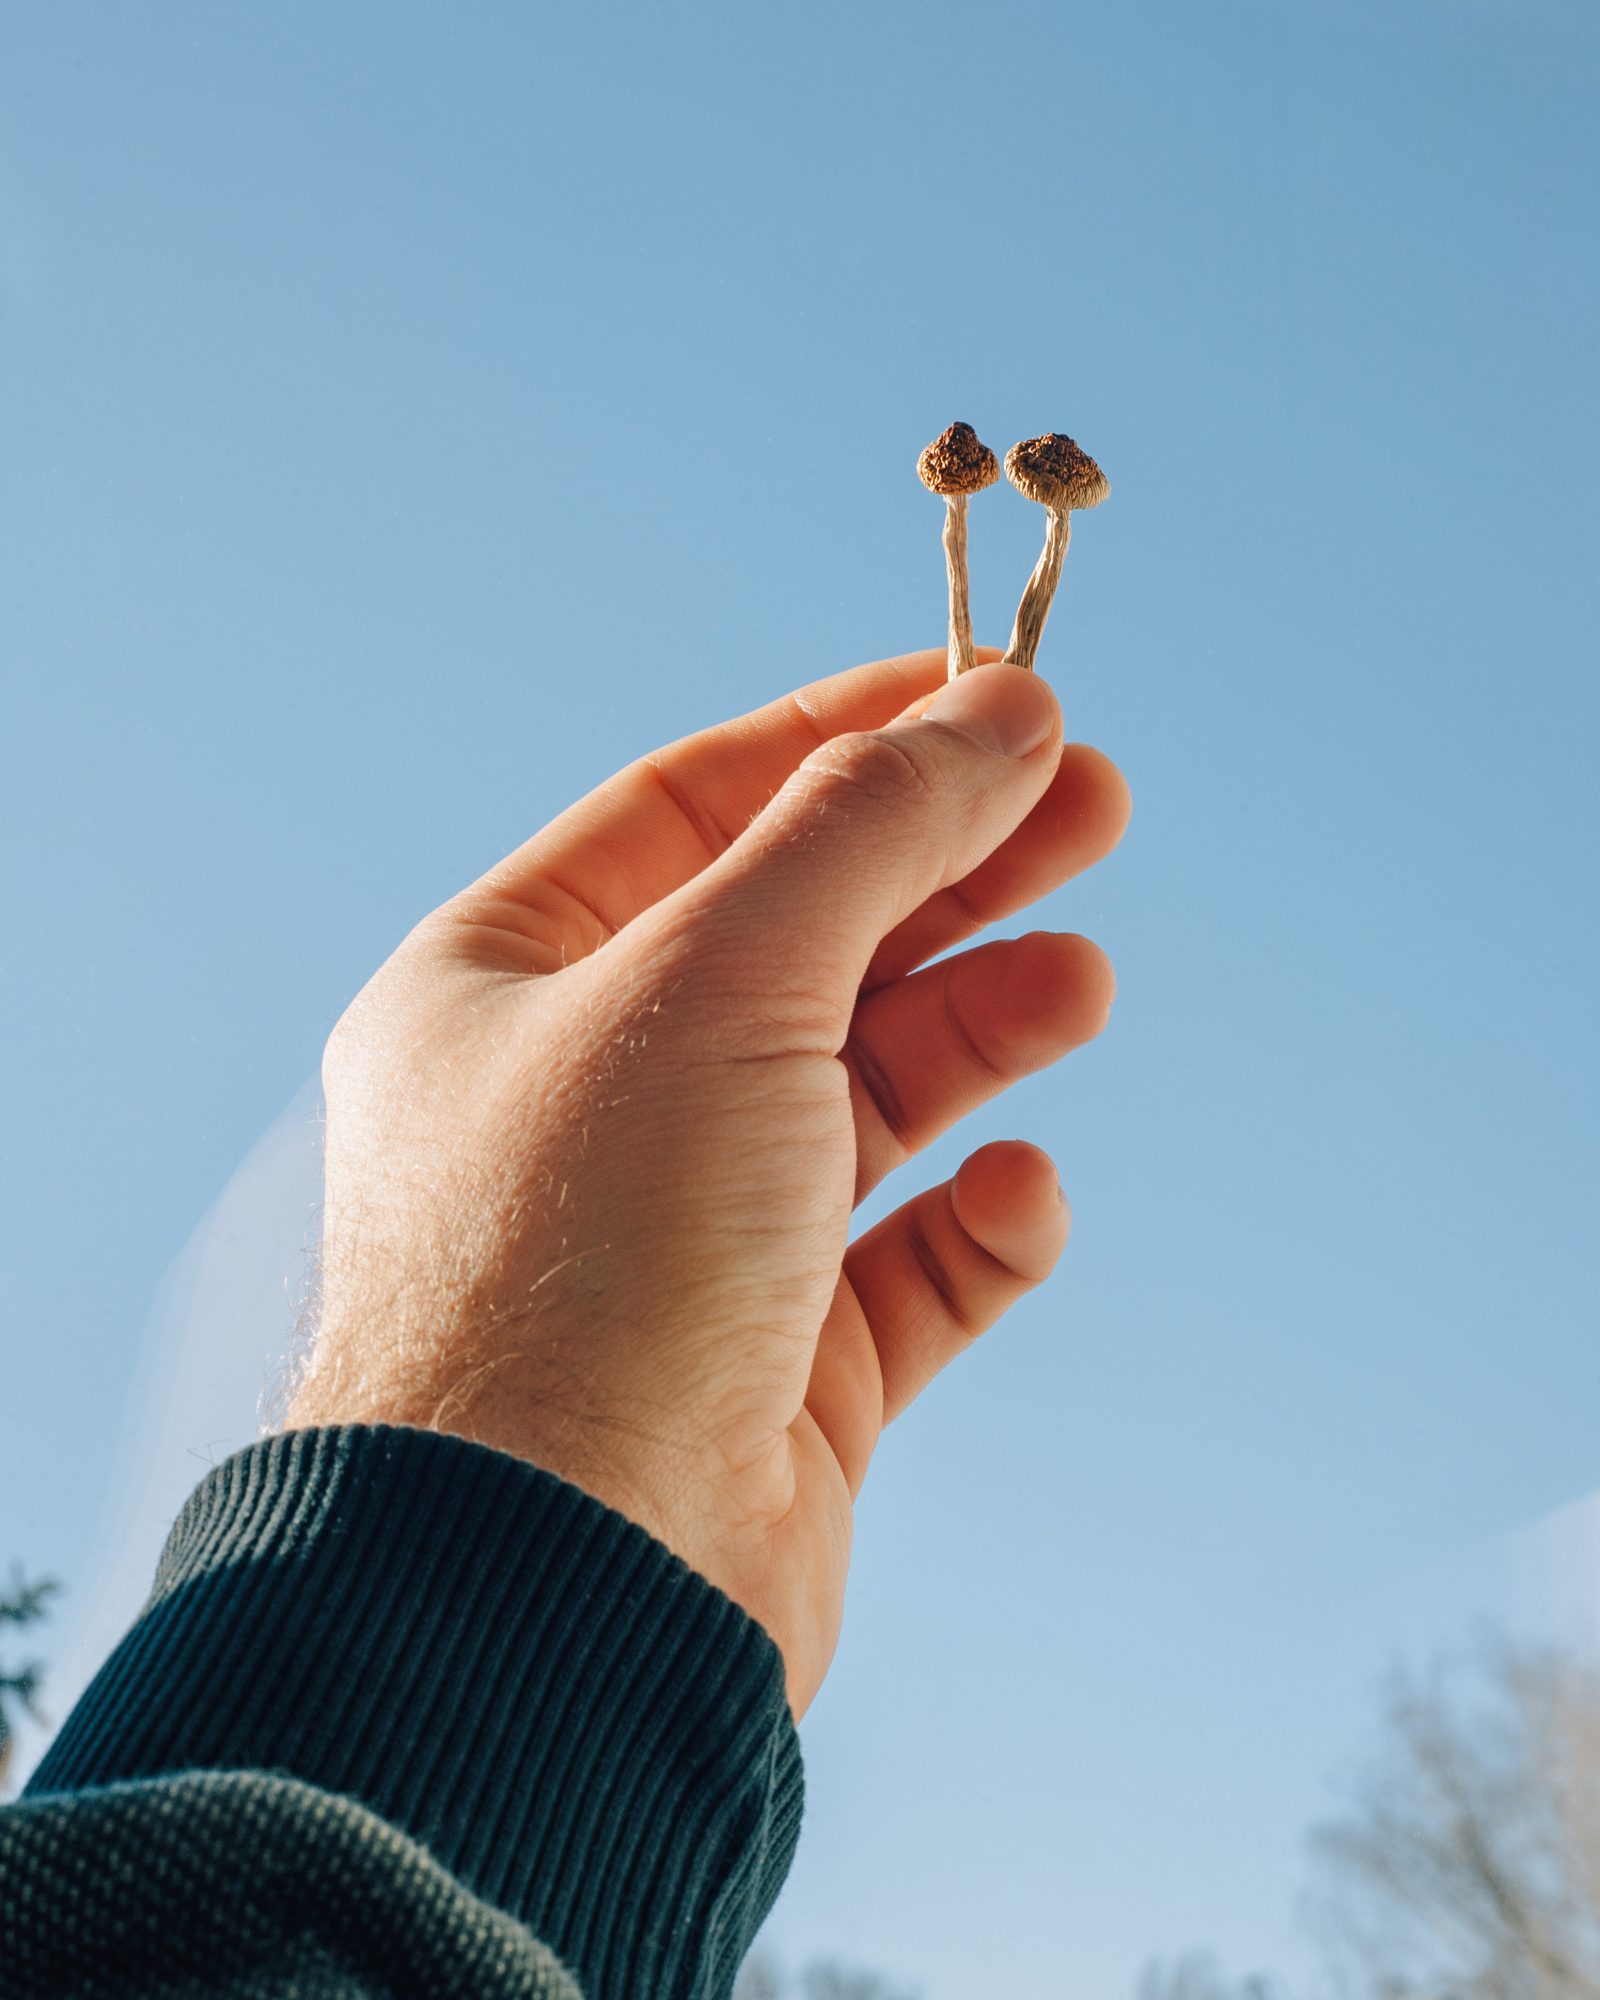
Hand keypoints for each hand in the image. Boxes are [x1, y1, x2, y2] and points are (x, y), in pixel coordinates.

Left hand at [283, 649, 1129, 1718]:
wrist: (553, 1592)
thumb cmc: (586, 1257)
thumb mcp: (723, 977)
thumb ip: (869, 830)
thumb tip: (999, 712)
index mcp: (507, 987)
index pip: (693, 809)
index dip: (848, 739)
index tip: (994, 696)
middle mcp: (590, 1105)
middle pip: (802, 942)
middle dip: (948, 869)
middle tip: (1095, 802)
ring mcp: (691, 1242)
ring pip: (868, 1097)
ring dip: (980, 1030)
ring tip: (1078, 981)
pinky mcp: (781, 1373)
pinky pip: (910, 1269)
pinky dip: (978, 1229)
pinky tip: (1017, 1202)